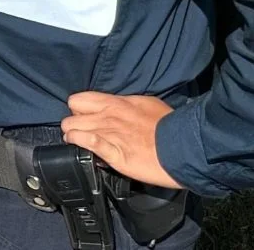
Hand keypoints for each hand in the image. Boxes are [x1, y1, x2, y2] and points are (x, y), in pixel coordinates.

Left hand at [61, 92, 180, 189]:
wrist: (183, 146)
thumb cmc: (169, 125)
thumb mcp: (147, 105)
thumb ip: (127, 106)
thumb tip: (117, 107)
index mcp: (115, 103)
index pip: (79, 100)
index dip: (77, 109)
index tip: (84, 117)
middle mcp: (107, 116)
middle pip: (70, 117)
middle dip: (72, 125)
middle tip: (81, 132)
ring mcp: (108, 134)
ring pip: (72, 130)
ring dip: (72, 137)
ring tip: (78, 143)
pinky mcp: (113, 153)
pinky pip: (87, 143)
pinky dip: (80, 145)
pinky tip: (82, 149)